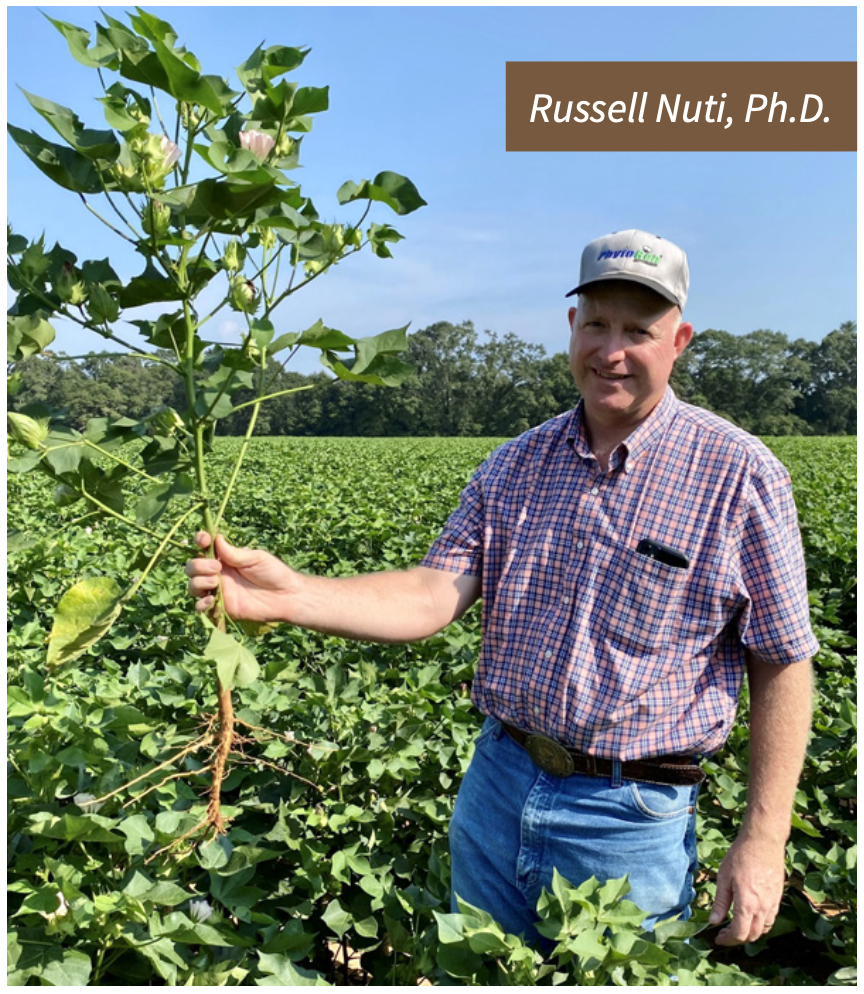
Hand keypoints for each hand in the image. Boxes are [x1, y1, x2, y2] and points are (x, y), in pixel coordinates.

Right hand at [185, 532, 299, 622]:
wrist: (285, 596)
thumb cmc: (273, 573)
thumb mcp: (255, 558)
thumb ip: (234, 553)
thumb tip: (216, 539)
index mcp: (225, 558)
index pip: (204, 547)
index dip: (200, 541)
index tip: (204, 540)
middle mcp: (218, 573)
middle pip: (192, 567)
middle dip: (198, 565)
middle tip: (217, 567)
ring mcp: (218, 591)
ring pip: (193, 585)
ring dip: (198, 582)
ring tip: (215, 581)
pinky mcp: (221, 608)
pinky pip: (200, 608)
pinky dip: (200, 604)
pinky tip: (211, 600)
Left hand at [709, 833, 785, 945]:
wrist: (763, 841)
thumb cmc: (741, 855)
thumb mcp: (724, 877)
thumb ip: (720, 902)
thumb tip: (713, 921)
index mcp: (747, 904)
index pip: (739, 933)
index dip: (727, 939)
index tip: (717, 937)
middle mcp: (763, 908)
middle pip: (753, 935)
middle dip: (738, 938)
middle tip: (725, 932)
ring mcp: (773, 903)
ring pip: (764, 929)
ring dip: (750, 932)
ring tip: (736, 924)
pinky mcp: (778, 897)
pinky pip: (771, 919)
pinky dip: (761, 924)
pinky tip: (750, 914)